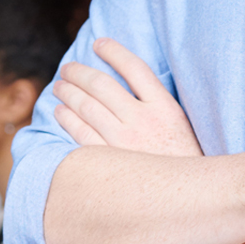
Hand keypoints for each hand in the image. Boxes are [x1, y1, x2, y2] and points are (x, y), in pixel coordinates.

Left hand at [54, 38, 202, 157]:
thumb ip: (156, 102)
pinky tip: (60, 112)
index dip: (115, 51)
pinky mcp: (108, 163)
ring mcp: (124, 143)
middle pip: (103, 85)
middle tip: (68, 67)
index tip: (100, 43)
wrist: (184, 200)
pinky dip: (67, 119)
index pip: (135, 68)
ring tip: (59, 86)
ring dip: (69, 93)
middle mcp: (143, 121)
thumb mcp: (179, 124)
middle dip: (80, 72)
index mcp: (165, 107)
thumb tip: (128, 80)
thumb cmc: (181, 160)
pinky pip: (80, 134)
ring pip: (87, 107)